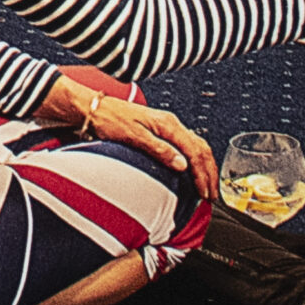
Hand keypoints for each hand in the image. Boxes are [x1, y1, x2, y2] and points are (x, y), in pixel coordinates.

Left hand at [84, 96, 217, 196]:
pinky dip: (195, 161)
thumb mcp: (134, 137)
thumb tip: (182, 165)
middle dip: (209, 173)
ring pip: (196, 146)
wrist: (93, 109)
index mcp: (168, 124)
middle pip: (201, 148)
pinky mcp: (161, 131)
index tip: (204, 193)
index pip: (195, 151)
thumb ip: (159, 150)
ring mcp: (167, 127)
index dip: (202, 174)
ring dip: (205, 167)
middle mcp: (171, 124)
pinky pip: (187, 146)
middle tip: (211, 195)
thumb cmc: (109, 120)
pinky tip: (193, 172)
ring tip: (207, 187)